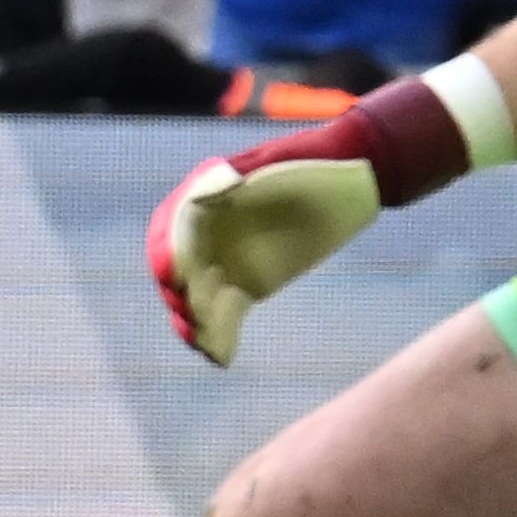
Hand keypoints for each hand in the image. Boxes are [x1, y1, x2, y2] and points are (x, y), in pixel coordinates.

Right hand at [145, 78, 483, 363]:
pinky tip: (221, 356)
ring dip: (192, 321)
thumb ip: (241, 177)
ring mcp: (224, 258)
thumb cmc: (315, 162)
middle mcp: (205, 230)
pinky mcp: (245, 283)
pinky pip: (225, 312)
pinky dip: (220, 334)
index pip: (171, 229)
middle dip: (177, 293)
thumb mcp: (281, 160)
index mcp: (203, 194)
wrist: (351, 176)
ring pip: (197, 295)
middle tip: (187, 316)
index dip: (165, 253)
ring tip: (198, 341)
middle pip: (178, 268)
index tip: (170, 275)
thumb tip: (201, 196)